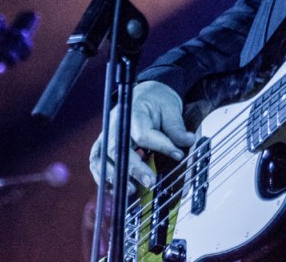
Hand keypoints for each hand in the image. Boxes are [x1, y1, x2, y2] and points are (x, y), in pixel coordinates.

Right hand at [89, 81, 195, 195]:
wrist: (145, 95)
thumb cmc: (157, 102)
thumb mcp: (171, 109)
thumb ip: (176, 127)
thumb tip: (189, 141)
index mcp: (133, 112)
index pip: (143, 133)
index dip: (161, 146)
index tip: (178, 155)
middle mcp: (115, 123)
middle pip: (118, 149)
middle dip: (133, 168)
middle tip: (150, 182)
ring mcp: (106, 134)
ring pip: (101, 158)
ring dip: (113, 176)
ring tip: (131, 190)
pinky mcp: (102, 144)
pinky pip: (97, 162)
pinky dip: (103, 177)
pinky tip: (116, 189)